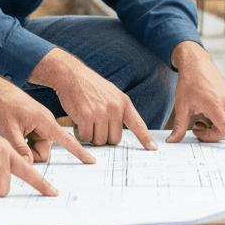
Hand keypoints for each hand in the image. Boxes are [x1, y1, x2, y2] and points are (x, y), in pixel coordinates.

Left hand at [0, 70, 95, 165]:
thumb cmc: (2, 105)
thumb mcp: (8, 129)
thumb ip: (19, 149)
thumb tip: (29, 166)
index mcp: (45, 122)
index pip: (66, 139)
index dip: (79, 152)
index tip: (92, 161)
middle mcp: (46, 124)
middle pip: (43, 152)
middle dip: (29, 153)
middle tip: (13, 141)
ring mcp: (40, 126)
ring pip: (36, 149)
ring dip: (24, 148)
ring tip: (11, 134)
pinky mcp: (34, 127)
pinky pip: (32, 143)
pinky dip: (23, 143)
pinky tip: (13, 132)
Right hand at [28, 48, 156, 148]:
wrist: (71, 76)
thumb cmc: (90, 87)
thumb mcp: (111, 94)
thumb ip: (118, 111)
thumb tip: (117, 135)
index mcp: (124, 103)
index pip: (138, 124)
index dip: (145, 138)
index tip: (153, 148)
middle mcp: (115, 108)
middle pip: (114, 140)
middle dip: (104, 138)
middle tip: (94, 127)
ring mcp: (101, 112)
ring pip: (99, 141)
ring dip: (91, 137)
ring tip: (85, 122)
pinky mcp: (85, 116)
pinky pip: (86, 137)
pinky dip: (81, 134)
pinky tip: (78, 123)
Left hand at [166, 41, 224, 148]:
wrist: (196, 64)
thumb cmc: (188, 83)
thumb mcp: (181, 105)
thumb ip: (179, 126)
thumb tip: (171, 141)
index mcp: (214, 104)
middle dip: (211, 135)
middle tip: (195, 128)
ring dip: (215, 128)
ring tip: (200, 119)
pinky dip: (219, 121)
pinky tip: (207, 114)